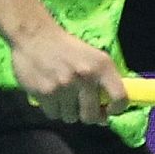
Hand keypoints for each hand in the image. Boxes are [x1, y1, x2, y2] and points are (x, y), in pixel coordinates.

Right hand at [9, 21, 128, 126]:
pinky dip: (53, 109)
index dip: (116, 109)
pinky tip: (51, 96)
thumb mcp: (92, 57)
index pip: (120, 98)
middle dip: (88, 116)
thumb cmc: (66, 48)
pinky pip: (53, 114)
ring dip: (68, 111)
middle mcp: (85, 77)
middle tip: (82, 108)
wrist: (34, 36)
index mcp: (101, 66)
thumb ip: (103, 82)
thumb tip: (105, 115)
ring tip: (63, 98)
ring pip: (70, 118)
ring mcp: (64, 87)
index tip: (108, 110)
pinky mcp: (45, 93)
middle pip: (91, 116)